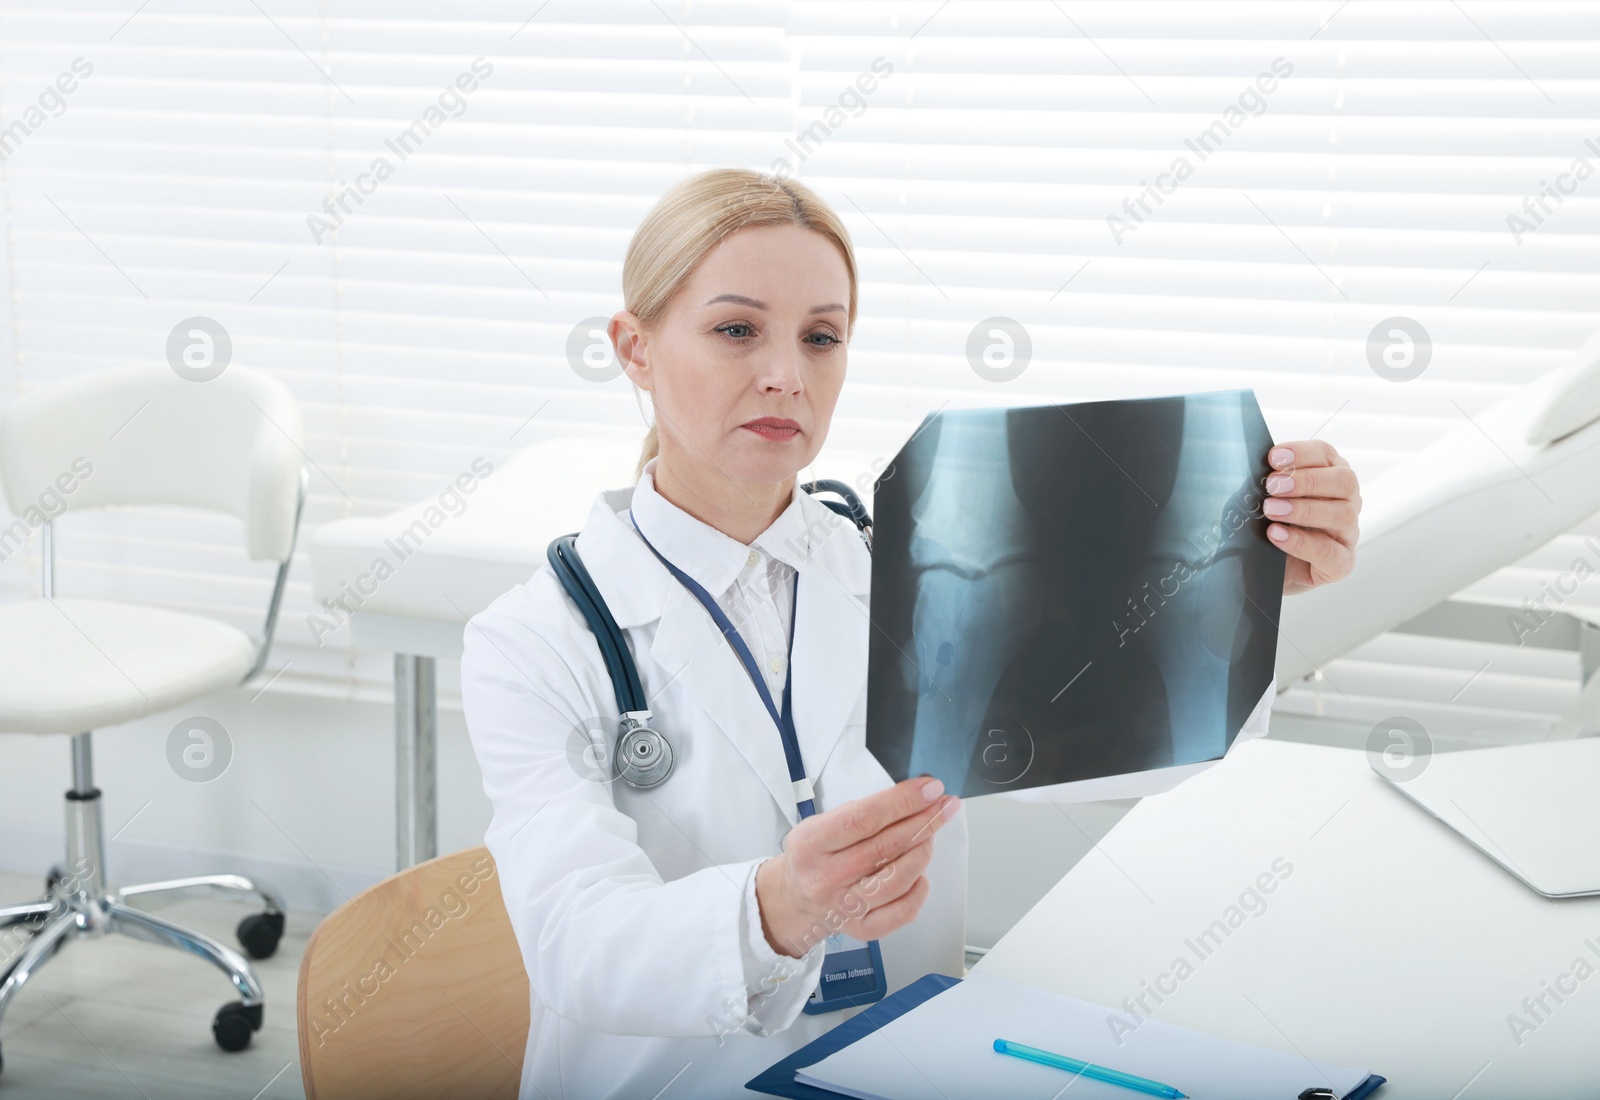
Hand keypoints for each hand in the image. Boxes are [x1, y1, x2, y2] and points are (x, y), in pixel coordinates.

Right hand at [755, 777, 960, 958]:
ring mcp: (845, 907)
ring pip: (899, 878)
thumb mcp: (823, 822)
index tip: (930, 788)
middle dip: (924, 821)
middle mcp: (826, 877)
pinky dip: (920, 887)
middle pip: (886, 846)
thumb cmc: (817, 854)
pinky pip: (904, 910)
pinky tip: (921, 871)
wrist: (796, 898)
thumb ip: (864, 812)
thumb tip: (915, 798)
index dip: (902, 801)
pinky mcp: (862, 929)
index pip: (864, 818)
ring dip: (923, 850)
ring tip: (930, 835)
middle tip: (945, 805)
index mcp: (812, 843)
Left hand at [1263, 440, 1360, 594]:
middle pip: (1344, 481)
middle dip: (1306, 481)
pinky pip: (1331, 552)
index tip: (1273, 458)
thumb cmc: (1262, 527)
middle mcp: (1345, 502)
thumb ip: (1259, 484)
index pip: (1326, 454)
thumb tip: (1251, 471)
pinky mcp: (1341, 564)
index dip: (1302, 453)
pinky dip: (1303, 542)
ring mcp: (1347, 533)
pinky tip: (1277, 535)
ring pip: (1343, 514)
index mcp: (1328, 476)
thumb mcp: (1255, 500)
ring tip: (1271, 511)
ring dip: (1304, 509)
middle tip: (1272, 486)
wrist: (1259, 569)